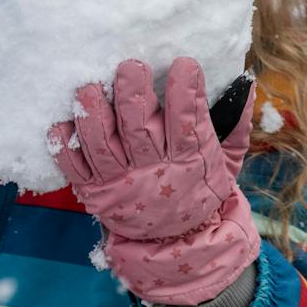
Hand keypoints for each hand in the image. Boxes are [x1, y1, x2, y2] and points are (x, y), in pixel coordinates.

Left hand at [51, 57, 260, 306]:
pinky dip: (65, 148)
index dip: (185, 93)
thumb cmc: (200, 189)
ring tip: (88, 89)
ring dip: (93, 115)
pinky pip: (74, 169)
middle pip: (137, 129)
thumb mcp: (227, 162)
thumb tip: (246, 83)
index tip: (184, 63)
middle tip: (129, 66)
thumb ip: (236, 125)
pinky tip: (60, 124)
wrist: (177, 243)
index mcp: (188, 160)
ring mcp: (120, 182)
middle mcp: (152, 170)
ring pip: (101, 146)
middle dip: (132, 94)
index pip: (187, 123)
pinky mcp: (95, 192)